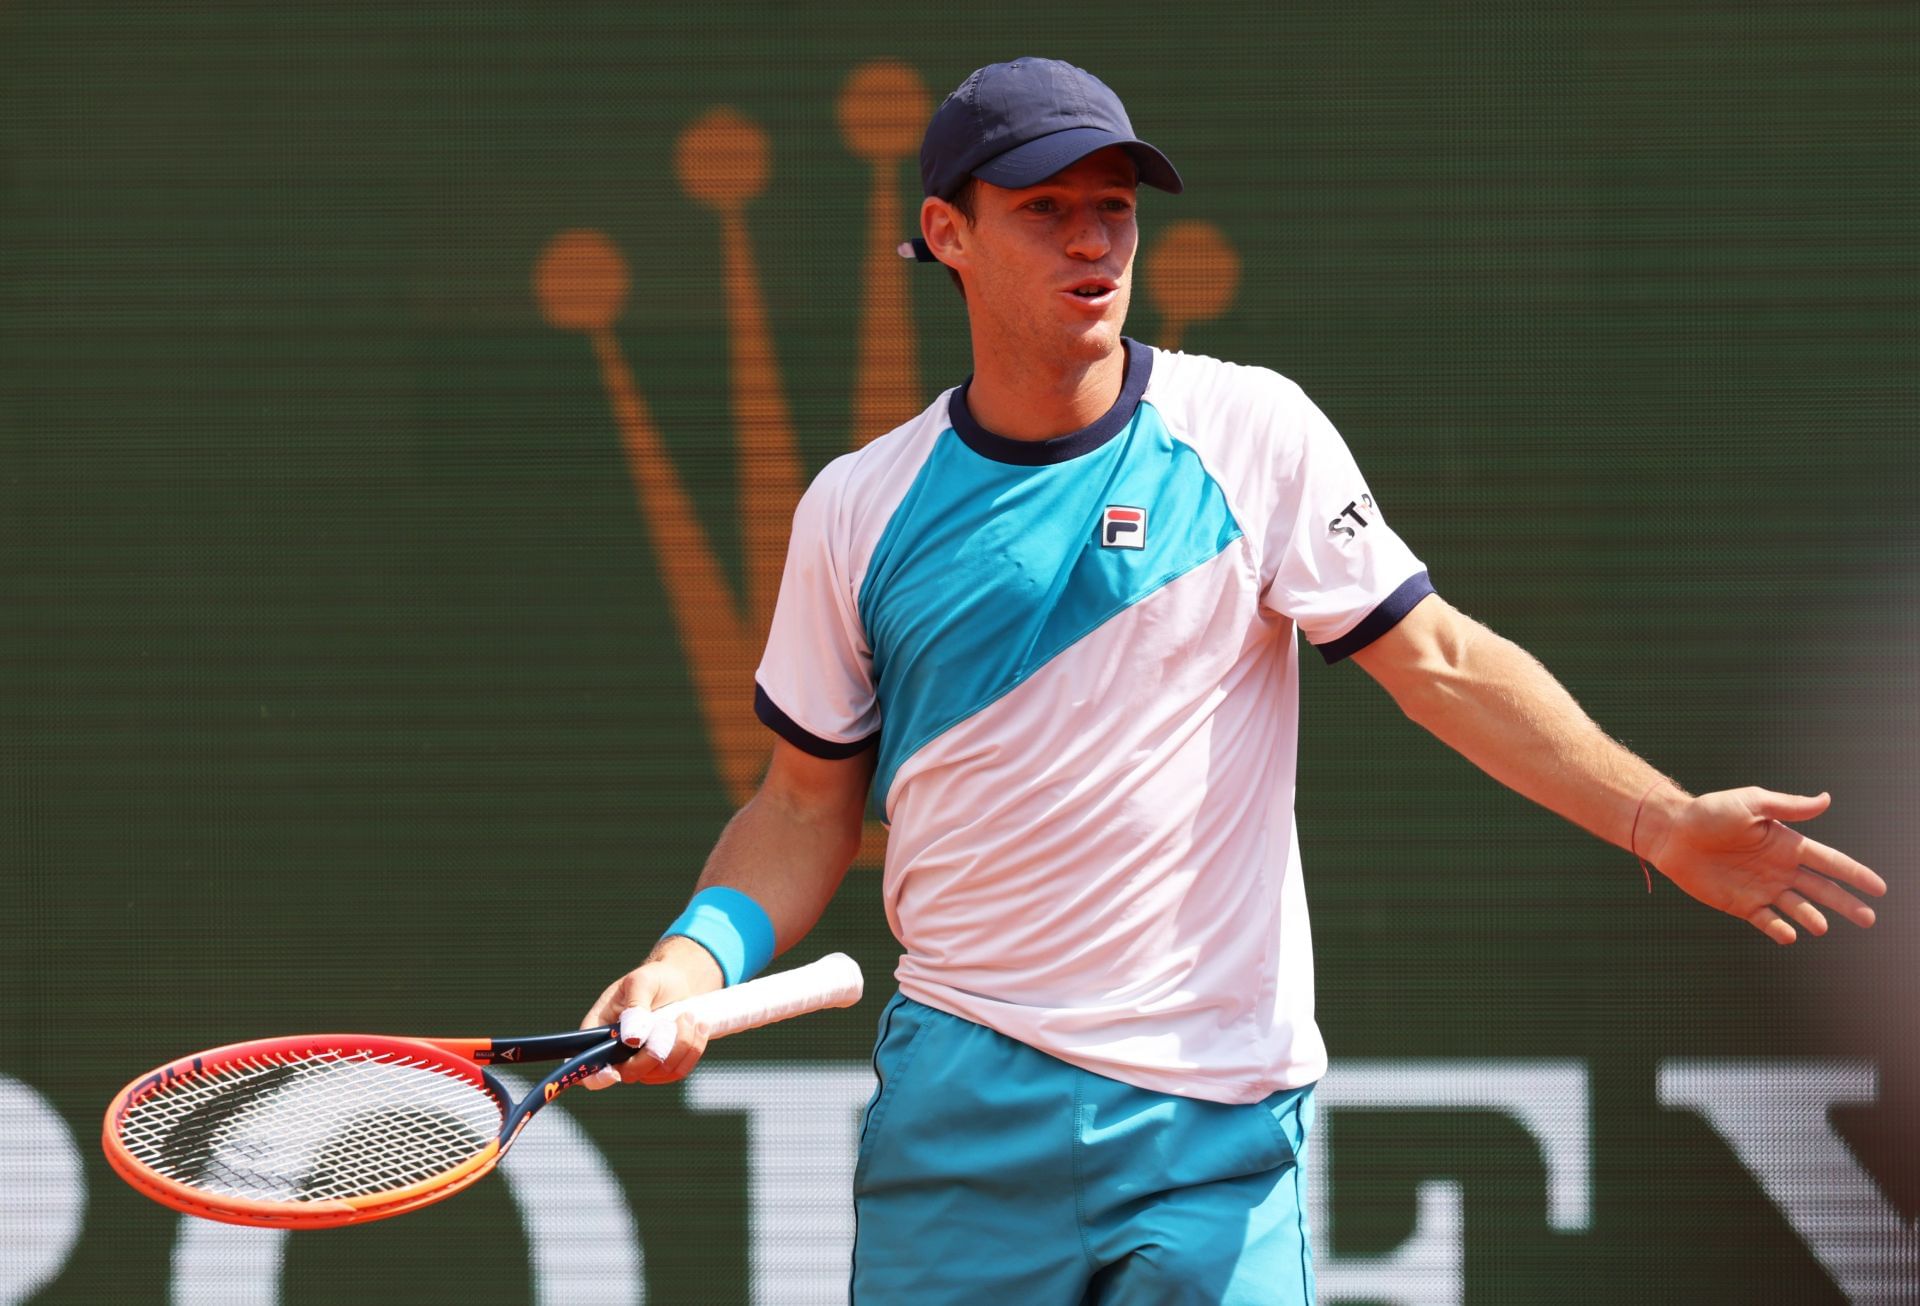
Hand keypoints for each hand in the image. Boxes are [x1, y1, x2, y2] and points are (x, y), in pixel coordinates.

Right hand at [578, 937, 723, 1085]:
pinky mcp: (664, 1066)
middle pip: (629, 1073)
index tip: (613, 1073)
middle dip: (654, 1051)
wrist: (681, 983)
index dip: (595, 1077)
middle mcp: (616, 1052)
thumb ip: (636, 1006)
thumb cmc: (655, 979)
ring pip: (658, 1072)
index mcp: (599, 1030)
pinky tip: (698, 1026)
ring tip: (688, 1016)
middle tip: (671, 1023)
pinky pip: (678, 1070)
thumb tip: (633, 1038)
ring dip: (680, 1044)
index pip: (587, 1064)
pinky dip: (692, 1049)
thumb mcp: (642, 981)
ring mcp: (641, 1063)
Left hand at [1647, 787, 1887, 944]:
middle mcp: (1780, 869)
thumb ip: (1788, 806)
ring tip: (1822, 926)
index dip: (1855, 875)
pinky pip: (1767, 921)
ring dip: (1812, 918)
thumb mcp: (1751, 803)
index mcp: (1787, 844)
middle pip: (1821, 890)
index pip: (1830, 862)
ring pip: (1798, 908)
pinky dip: (1779, 930)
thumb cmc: (1709, 812)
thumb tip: (1827, 799)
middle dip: (1845, 904)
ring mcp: (1762, 889)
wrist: (1672, 832)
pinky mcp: (1741, 904)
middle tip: (1869, 919)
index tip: (1879, 889)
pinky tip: (1788, 934)